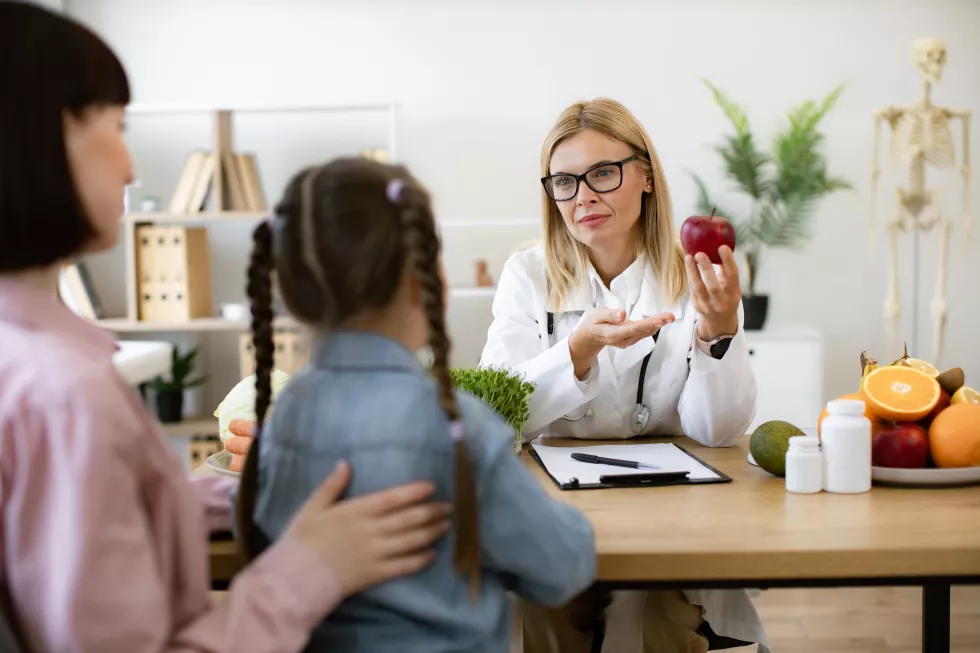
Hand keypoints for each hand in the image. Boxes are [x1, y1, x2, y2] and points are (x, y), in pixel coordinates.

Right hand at [283, 460, 449, 596]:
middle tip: (448, 507)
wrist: (293, 578)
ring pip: (410, 541)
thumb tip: (345, 463)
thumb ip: (331, 485)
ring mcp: (374, 553)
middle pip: (407, 519)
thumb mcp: (312, 507)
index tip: (432, 486)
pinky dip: (420, 560)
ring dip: (431, 533)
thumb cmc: (301, 539)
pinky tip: (433, 554)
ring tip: (446, 526)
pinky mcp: (374, 574)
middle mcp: (369, 531)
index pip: (391, 498)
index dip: (414, 492)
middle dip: (431, 512)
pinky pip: (403, 567)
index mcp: (355, 511)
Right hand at [568, 307, 675, 378]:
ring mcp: (627, 341)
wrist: (590, 336)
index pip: (632, 329)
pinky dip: (653, 326)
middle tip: (670, 317)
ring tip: (669, 317)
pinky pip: (643, 333)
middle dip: (657, 323)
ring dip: (658, 324)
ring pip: (644, 332)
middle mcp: (622, 340)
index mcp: (612, 334)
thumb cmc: (593, 322)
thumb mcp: (596, 315)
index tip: (659, 320)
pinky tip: (662, 321)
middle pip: (641, 331)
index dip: (646, 324)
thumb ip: (609, 315)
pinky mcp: (631, 339)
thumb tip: (623, 314)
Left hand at [685, 245, 740, 340]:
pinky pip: (692, 289)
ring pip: (698, 288)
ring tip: (689, 257)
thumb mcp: (732, 287)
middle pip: (713, 285)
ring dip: (692, 271)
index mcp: (734, 294)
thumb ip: (727, 272)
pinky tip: (688, 265)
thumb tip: (719, 250)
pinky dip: (690, 276)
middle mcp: (721, 301)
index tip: (722, 247)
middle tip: (700, 253)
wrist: (720, 322)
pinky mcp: (697, 306)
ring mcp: (708, 305)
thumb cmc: (727, 299)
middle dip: (706, 268)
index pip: (733, 276)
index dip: (728, 261)